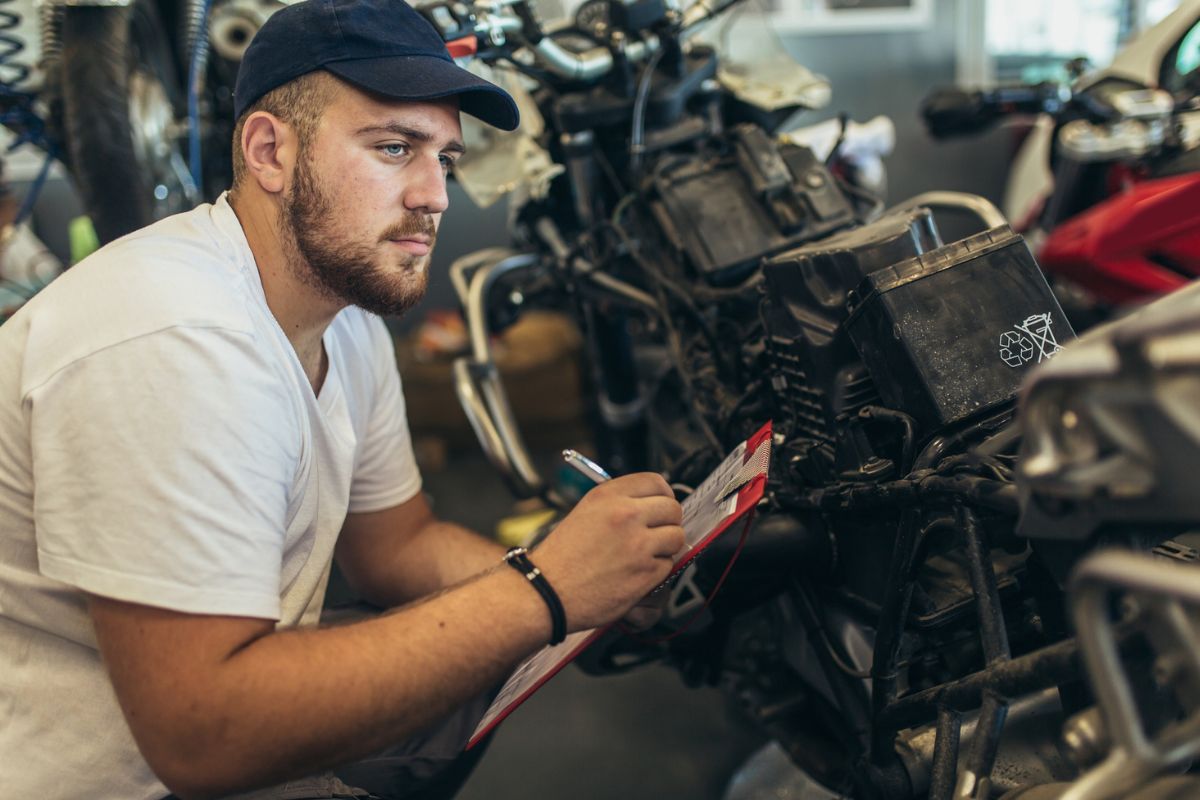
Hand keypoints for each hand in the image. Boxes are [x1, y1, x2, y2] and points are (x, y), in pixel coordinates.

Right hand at [531, 473, 683, 631]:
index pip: (656, 481)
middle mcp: (626, 514)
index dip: (663, 495)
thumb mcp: (585, 512)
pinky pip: (668, 565)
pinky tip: (635, 573)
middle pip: (672, 509)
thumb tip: (650, 504)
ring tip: (645, 555)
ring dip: (665, 547)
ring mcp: (638, 544)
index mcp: (609, 496)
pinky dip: (657, 571)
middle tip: (657, 533)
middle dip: (668, 522)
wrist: (548, 591)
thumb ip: (618, 503)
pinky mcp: (646, 572)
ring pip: (676, 537)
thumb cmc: (562, 557)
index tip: (660, 505)